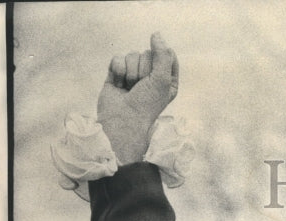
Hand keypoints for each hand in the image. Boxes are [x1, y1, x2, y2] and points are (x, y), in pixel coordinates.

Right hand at [97, 32, 178, 164]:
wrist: (122, 121)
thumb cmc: (146, 106)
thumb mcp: (162, 80)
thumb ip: (162, 55)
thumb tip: (156, 34)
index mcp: (168, 79)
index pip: (167, 54)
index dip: (160, 63)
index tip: (157, 79)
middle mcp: (151, 77)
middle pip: (147, 53)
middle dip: (143, 70)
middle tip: (141, 88)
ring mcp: (133, 75)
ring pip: (132, 55)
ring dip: (130, 73)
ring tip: (130, 89)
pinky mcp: (117, 74)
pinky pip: (117, 58)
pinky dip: (117, 71)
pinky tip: (119, 86)